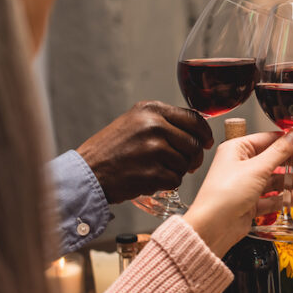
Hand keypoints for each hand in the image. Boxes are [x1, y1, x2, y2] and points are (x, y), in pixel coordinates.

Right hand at [76, 101, 213, 202]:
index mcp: (151, 110)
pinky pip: (175, 180)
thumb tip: (198, 131)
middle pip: (194, 144)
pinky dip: (166, 183)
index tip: (206, 142)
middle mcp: (153, 125)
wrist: (86, 173)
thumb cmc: (111, 150)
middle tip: (184, 164)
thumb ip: (164, 122)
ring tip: (154, 169)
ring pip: (186, 163)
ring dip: (175, 171)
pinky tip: (149, 179)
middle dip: (192, 157)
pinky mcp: (152, 171)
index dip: (205, 133)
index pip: (194, 118)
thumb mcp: (135, 123)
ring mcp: (153, 149)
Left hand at [183, 130, 292, 256]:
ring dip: (292, 181)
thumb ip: (279, 151)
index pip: (270, 139)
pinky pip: (271, 197)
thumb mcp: (257, 168)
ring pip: (275, 179)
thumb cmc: (225, 195)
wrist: (213, 228)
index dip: (292, 140)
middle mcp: (241, 165)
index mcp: (237, 149)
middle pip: (275, 159)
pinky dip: (284, 197)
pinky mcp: (250, 203)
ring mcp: (246, 185)